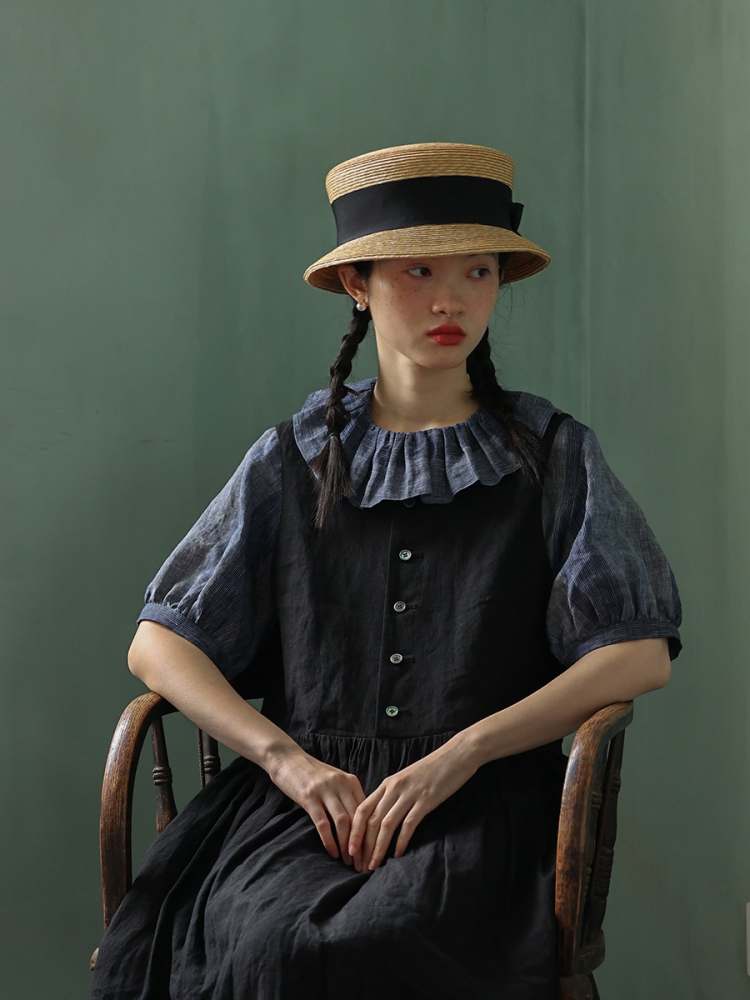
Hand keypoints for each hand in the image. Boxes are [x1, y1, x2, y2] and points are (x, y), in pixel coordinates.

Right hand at [265, 746, 365, 866]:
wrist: (288, 759)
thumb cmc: (313, 774)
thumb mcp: (336, 781)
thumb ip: (349, 797)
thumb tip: (364, 824)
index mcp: (351, 782)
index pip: (368, 812)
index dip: (372, 835)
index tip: (373, 853)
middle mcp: (341, 785)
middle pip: (358, 819)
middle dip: (363, 844)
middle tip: (363, 864)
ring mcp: (325, 790)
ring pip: (343, 822)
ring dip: (347, 846)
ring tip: (349, 862)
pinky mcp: (309, 798)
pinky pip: (323, 824)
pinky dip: (330, 841)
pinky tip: (332, 853)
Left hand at [347, 736, 479, 872]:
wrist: (456, 755)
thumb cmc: (432, 770)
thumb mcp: (406, 780)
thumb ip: (393, 795)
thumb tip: (380, 817)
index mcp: (387, 784)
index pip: (362, 810)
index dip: (353, 832)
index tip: (350, 851)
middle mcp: (394, 788)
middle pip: (371, 821)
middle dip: (363, 846)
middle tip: (359, 865)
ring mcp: (409, 794)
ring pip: (386, 825)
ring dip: (378, 848)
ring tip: (373, 865)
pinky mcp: (426, 800)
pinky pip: (408, 824)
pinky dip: (400, 841)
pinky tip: (397, 855)